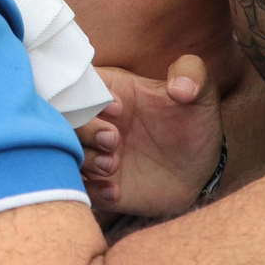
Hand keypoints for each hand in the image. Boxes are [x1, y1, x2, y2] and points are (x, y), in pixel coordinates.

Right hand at [76, 55, 221, 216]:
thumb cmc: (194, 124)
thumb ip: (193, 73)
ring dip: (86, 160)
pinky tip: (116, 191)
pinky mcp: (98, 183)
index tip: (120, 108)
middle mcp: (94, 120)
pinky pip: (80, 188)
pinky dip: (93, 191)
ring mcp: (94, 152)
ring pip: (66, 153)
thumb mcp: (200, 94)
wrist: (200, 171)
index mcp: (109, 90)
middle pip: (64, 120)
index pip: (80, 83)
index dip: (90, 95)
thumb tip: (180, 87)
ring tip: (114, 165)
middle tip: (114, 139)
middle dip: (85, 130)